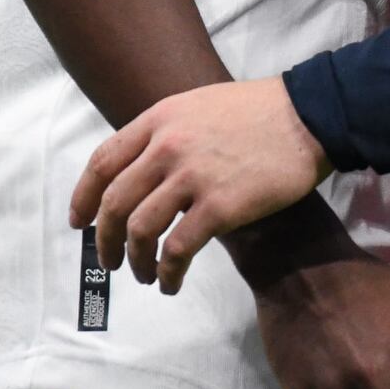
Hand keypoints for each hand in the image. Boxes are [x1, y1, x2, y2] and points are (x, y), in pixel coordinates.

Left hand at [69, 76, 331, 291]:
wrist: (309, 115)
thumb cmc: (258, 111)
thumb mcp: (198, 106)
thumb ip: (166, 132)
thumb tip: (141, 170)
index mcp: (159, 120)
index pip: (103, 162)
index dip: (84, 197)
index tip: (80, 223)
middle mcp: (167, 147)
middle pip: (115, 203)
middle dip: (105, 240)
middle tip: (110, 261)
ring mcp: (193, 176)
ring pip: (141, 229)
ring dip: (135, 261)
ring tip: (143, 275)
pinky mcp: (221, 206)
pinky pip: (177, 249)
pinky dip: (167, 272)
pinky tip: (171, 282)